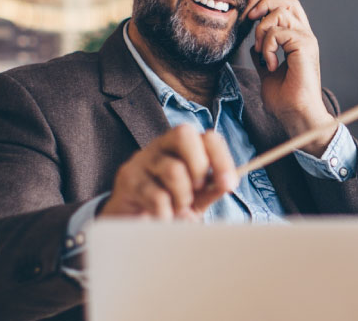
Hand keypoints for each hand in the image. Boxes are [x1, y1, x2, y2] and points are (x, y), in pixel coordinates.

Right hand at [99, 124, 238, 219]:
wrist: (134, 223)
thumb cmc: (170, 204)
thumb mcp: (197, 198)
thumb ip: (212, 189)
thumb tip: (227, 183)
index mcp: (183, 146)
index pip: (208, 137)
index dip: (222, 158)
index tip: (229, 184)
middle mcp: (161, 146)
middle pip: (184, 134)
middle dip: (199, 166)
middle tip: (199, 189)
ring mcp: (142, 160)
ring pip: (173, 169)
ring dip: (183, 196)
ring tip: (178, 208)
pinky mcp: (128, 179)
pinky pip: (156, 196)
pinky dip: (167, 213)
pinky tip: (163, 217)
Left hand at [246, 0, 337, 153]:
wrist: (296, 115)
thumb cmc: (286, 99)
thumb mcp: (267, 71)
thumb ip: (263, 54)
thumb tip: (254, 43)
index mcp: (298, 41)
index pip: (290, 9)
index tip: (257, 4)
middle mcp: (305, 37)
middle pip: (287, 3)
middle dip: (264, 6)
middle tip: (250, 21)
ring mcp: (307, 40)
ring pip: (279, 14)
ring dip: (262, 32)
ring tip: (263, 53)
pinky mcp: (305, 46)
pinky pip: (278, 33)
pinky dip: (268, 48)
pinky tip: (270, 65)